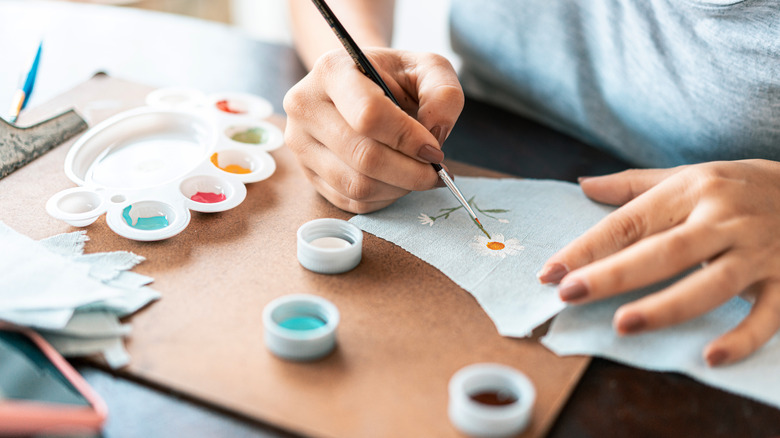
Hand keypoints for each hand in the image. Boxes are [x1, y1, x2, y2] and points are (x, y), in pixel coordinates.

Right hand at [283, 48, 463, 212]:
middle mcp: (305, 107)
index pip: (368, 116)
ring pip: (357, 186)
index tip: (434, 149)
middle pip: (363, 157)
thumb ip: (443, 94)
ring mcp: (300, 144)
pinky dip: (384, 198)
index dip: (408, 139)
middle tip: (434, 171)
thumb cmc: (394, 78)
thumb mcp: (427, 69)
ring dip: (398, 188)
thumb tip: (434, 135)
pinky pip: (351, 201)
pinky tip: (396, 180)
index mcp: (332, 70)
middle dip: (410, 172)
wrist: (359, 85)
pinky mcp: (308, 174)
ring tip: (416, 174)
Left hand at [538, 159, 779, 365]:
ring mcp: (756, 252)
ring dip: (667, 306)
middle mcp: (723, 219)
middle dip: (614, 274)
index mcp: (692, 190)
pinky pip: (766, 316)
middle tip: (570, 294)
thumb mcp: (689, 175)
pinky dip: (742, 338)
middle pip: (664, 251)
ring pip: (710, 284)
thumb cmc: (738, 185)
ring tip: (624, 324)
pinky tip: (709, 356)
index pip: (630, 222)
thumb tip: (582, 185)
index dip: (587, 248)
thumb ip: (634, 185)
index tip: (550, 272)